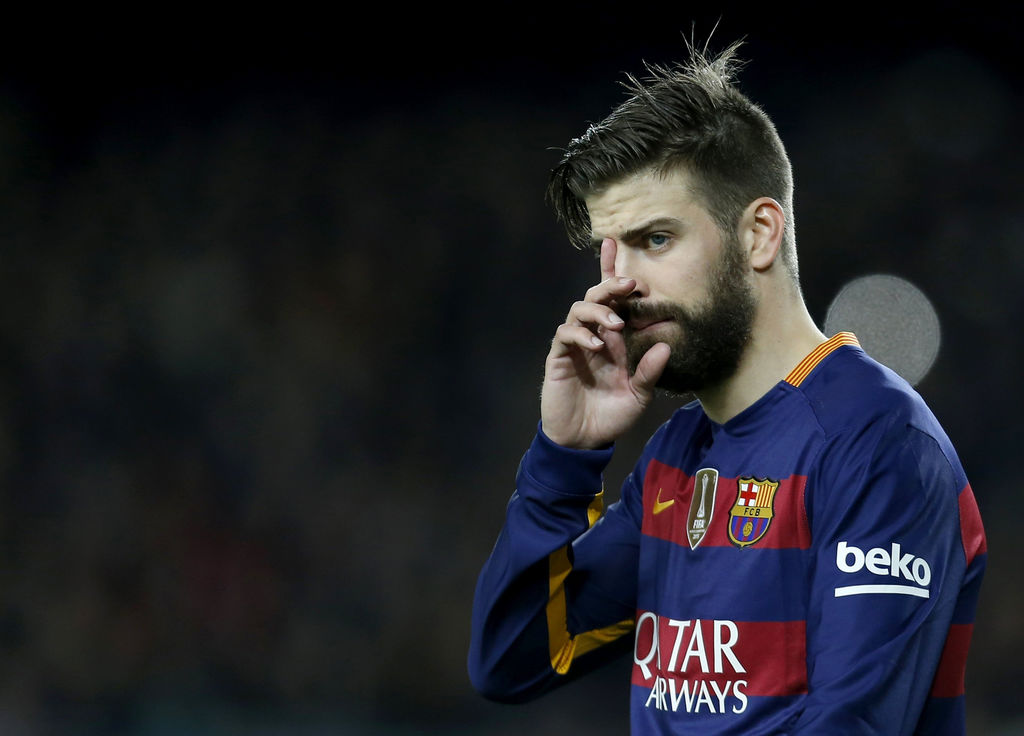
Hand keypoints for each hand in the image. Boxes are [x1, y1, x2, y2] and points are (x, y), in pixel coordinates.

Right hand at [540, 239, 670, 448]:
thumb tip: (665, 345)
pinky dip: (581, 334)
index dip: (611, 272)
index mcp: (614, 339)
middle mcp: (595, 335)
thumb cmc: (611, 416)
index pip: (614, 300)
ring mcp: (575, 345)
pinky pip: (566, 334)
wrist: (583, 439)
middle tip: (629, 284)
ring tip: (616, 324)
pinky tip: (597, 345)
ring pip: (579, 309)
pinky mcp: (560, 357)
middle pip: (596, 297)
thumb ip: (650, 372)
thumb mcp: (639, 396)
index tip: (616, 245)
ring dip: (598, 310)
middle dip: (610, 285)